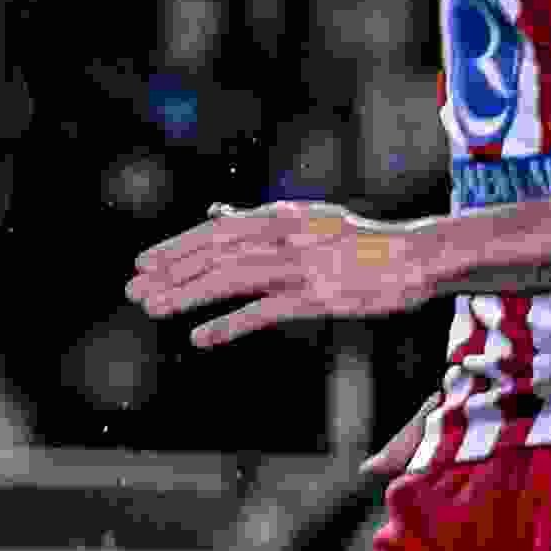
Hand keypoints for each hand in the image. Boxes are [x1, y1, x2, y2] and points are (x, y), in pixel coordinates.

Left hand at [128, 199, 425, 347]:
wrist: (416, 258)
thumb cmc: (359, 242)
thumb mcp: (306, 220)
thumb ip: (257, 220)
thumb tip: (214, 213)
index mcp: (281, 217)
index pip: (217, 230)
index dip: (176, 247)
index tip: (142, 264)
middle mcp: (287, 236)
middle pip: (216, 252)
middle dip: (171, 272)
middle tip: (134, 291)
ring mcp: (303, 266)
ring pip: (232, 278)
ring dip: (188, 294)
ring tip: (153, 309)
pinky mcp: (319, 296)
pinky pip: (264, 311)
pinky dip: (229, 324)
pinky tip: (199, 338)